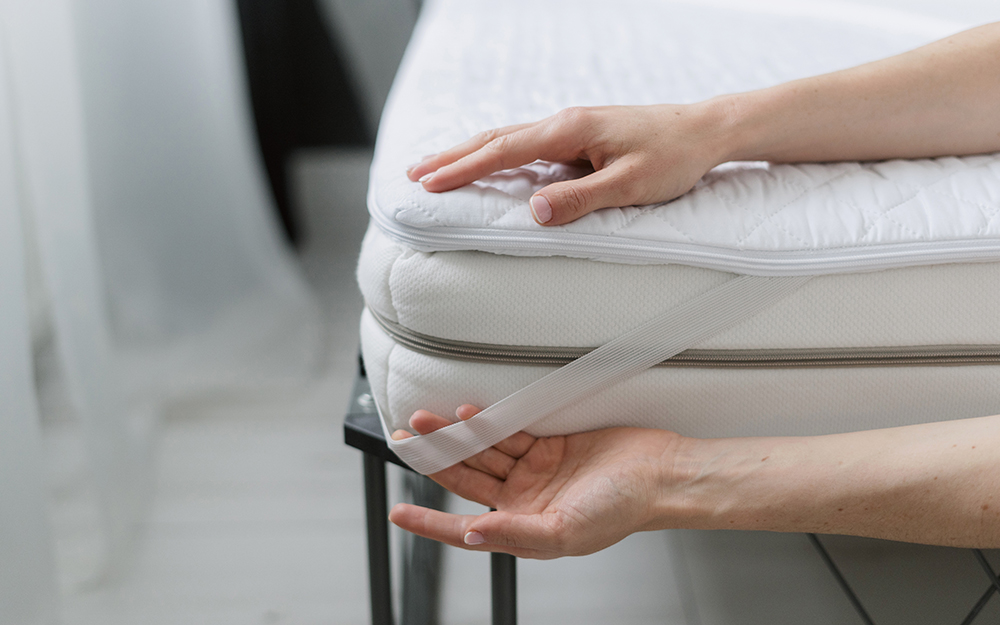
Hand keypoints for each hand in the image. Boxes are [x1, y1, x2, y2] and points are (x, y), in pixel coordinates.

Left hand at [389, 404, 686, 558]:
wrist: (660, 472)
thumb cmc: (624, 509)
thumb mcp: (566, 533)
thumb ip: (516, 533)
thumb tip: (473, 533)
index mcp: (524, 529)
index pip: (464, 528)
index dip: (429, 522)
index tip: (398, 512)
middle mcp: (524, 500)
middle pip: (467, 480)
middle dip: (435, 461)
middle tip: (407, 441)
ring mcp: (535, 470)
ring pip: (482, 452)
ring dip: (456, 437)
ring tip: (429, 420)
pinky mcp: (548, 444)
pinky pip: (508, 432)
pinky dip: (488, 423)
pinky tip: (471, 412)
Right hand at [405, 104, 730, 225]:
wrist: (705, 131)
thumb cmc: (672, 158)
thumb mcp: (630, 185)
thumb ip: (581, 199)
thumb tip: (534, 211)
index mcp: (569, 131)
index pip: (503, 151)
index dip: (463, 169)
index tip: (429, 182)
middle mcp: (564, 123)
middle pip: (495, 138)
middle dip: (451, 156)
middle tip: (413, 173)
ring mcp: (571, 128)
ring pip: (508, 138)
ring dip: (470, 152)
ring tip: (438, 166)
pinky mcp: (580, 136)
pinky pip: (527, 144)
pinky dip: (497, 153)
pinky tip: (490, 163)